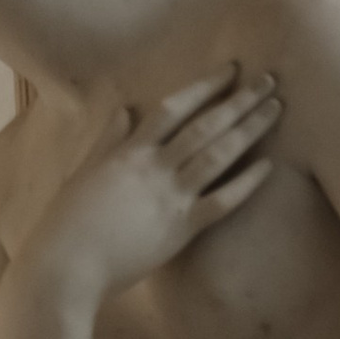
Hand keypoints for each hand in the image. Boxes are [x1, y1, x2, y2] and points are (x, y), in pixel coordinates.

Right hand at [26, 66, 279, 305]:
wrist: (64, 268)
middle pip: (205, 124)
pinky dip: (247, 182)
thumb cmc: (64, 226)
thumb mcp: (82, 174)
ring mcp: (170, 196)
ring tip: (275, 108)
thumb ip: (106, 141)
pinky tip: (268, 165)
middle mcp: (154, 167)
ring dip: (250, 128)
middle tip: (271, 79)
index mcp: (128, 152)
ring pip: (219, 154)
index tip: (231, 70)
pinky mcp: (180, 229)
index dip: (205, 86)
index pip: (173, 108)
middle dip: (240, 99)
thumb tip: (124, 111)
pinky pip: (222, 201)